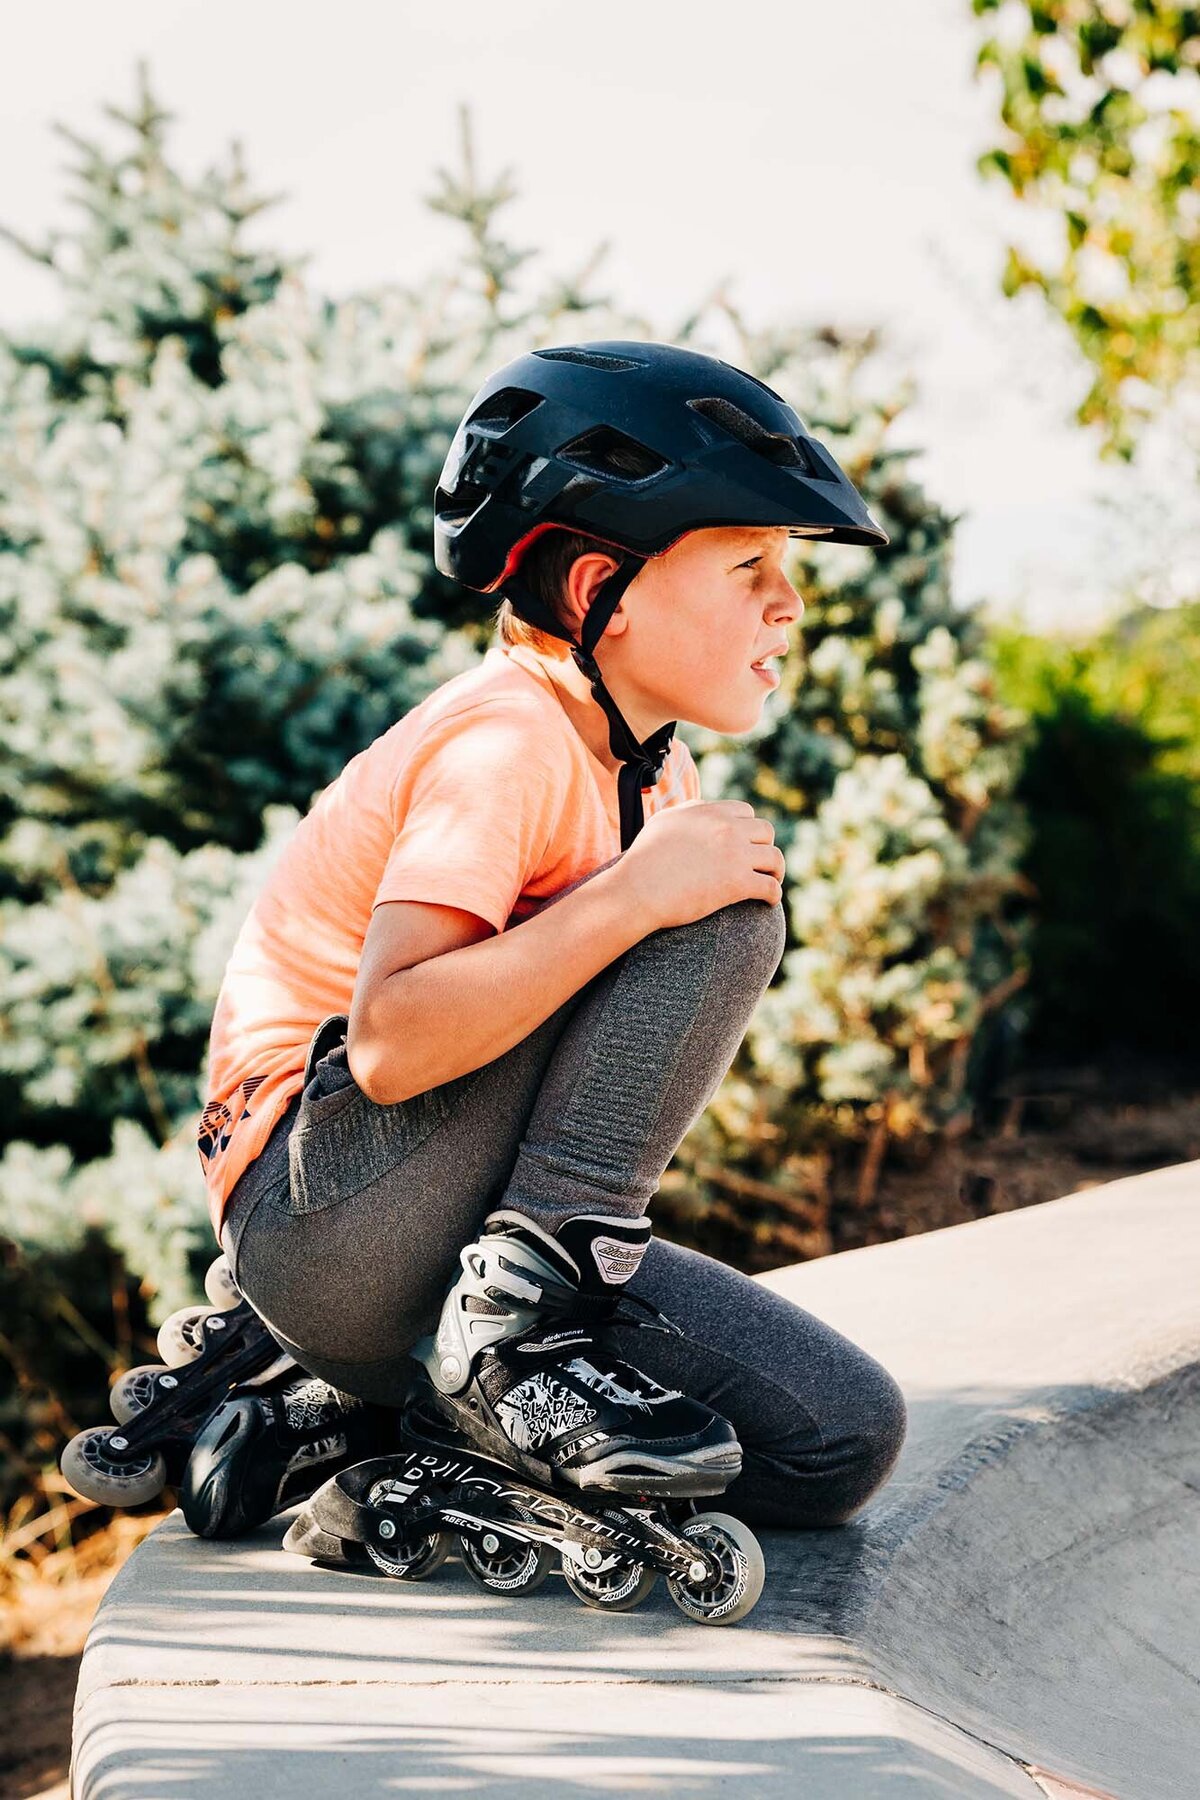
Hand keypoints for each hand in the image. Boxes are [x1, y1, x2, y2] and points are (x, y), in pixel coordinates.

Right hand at [614, 800, 784, 930]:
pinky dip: (773, 894)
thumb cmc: (643, 861)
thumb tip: (700, 808)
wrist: (637, 890)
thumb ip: (686, 812)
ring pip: (775, 858)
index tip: (745, 844)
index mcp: (709, 812)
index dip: (747, 829)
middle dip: (764, 847)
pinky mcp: (738, 883)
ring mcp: (734, 855)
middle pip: (765, 832)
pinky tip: (769, 901)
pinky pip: (770, 886)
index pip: (745, 812)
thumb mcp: (663, 823)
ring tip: (771, 880)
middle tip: (760, 863)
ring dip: (776, 870)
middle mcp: (726, 828)